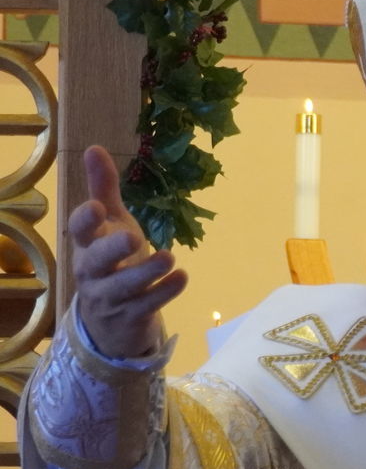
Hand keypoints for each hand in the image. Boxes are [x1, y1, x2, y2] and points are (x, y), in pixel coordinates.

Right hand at [69, 145, 185, 358]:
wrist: (111, 321)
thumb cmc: (112, 261)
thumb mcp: (111, 224)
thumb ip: (103, 189)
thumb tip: (93, 147)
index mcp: (87, 245)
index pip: (78, 231)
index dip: (85, 220)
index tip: (96, 207)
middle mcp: (93, 271)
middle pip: (95, 262)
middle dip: (112, 250)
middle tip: (134, 237)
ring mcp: (111, 297)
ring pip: (124, 287)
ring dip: (146, 273)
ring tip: (169, 256)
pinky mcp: (131, 316)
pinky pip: (147, 305)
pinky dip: (165, 292)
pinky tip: (183, 277)